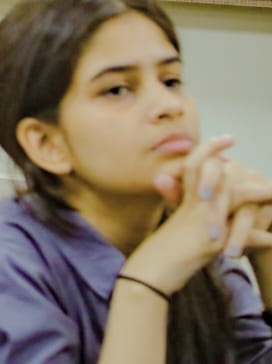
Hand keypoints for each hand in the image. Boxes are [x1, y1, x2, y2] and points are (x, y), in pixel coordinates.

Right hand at [128, 136, 271, 292]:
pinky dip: (263, 238)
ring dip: (261, 195)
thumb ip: (192, 210)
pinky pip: (246, 233)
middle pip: (221, 173)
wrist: (151, 273)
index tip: (227, 138)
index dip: (210, 148)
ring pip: (237, 196)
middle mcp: (194, 205)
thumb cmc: (163, 252)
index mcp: (185, 199)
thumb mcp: (180, 226)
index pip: (196, 162)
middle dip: (247, 172)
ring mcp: (203, 220)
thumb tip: (203, 198)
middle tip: (265, 174)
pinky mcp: (212, 241)